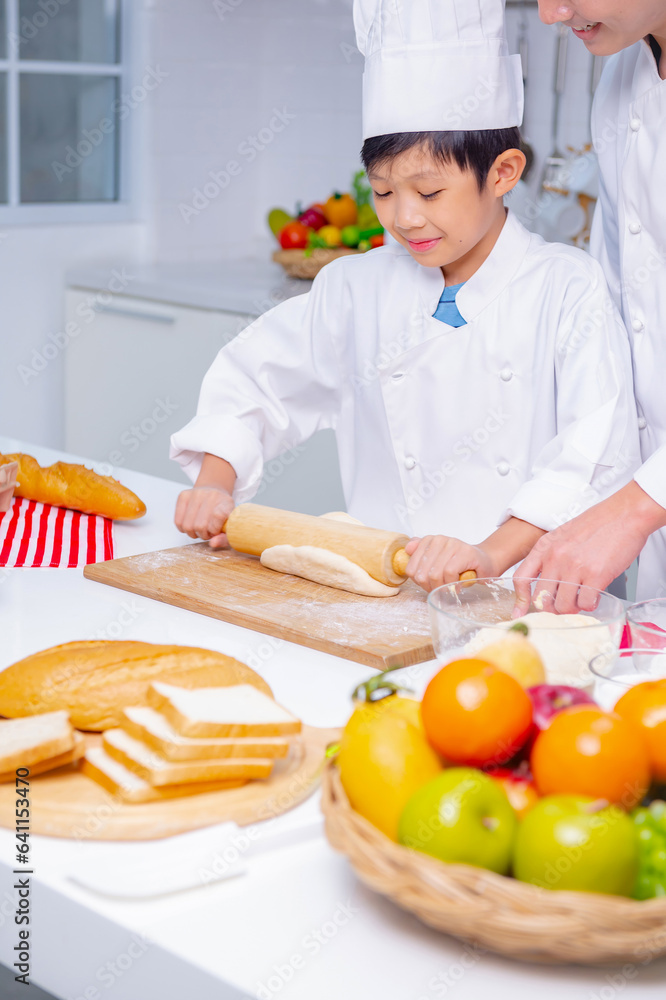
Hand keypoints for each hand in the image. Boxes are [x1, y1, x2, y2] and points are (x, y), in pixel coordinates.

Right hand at [174, 486, 233, 547]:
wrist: (214, 492)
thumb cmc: (223, 512)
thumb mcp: (230, 526)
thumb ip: (225, 538)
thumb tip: (212, 544)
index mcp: (226, 503)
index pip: (219, 517)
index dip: (215, 530)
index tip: (217, 531)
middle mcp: (211, 495)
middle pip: (200, 527)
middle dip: (204, 534)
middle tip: (208, 531)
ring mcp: (196, 493)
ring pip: (187, 526)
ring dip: (193, 533)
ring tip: (200, 528)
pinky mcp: (183, 495)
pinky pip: (178, 522)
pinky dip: (184, 528)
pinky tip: (192, 524)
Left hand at [404, 535, 495, 592]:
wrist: (487, 561)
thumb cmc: (461, 564)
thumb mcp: (438, 560)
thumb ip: (421, 554)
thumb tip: (407, 550)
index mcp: (429, 541)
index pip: (411, 568)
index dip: (419, 582)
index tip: (430, 585)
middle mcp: (439, 540)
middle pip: (421, 574)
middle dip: (430, 587)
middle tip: (440, 589)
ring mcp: (452, 544)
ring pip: (434, 574)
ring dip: (442, 587)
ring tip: (449, 588)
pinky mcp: (465, 552)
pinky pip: (449, 573)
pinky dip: (452, 584)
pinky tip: (457, 586)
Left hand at [513, 482, 665, 614]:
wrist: (625, 513)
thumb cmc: (599, 523)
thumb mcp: (563, 535)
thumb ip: (552, 555)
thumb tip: (548, 580)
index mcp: (545, 547)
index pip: (521, 578)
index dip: (520, 599)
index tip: (520, 612)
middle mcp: (555, 558)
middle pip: (542, 599)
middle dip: (552, 608)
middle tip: (564, 605)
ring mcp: (574, 567)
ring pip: (563, 606)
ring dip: (573, 608)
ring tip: (582, 600)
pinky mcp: (595, 575)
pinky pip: (586, 604)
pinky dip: (590, 605)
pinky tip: (595, 596)